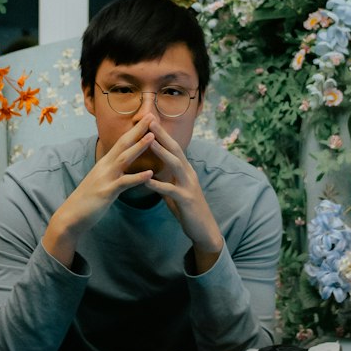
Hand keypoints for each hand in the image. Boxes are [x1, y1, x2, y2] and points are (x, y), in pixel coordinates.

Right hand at [41, 116, 156, 265]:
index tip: (147, 118)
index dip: (134, 130)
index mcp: (105, 163)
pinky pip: (124, 183)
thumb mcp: (100, 180)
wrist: (70, 216)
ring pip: (124, 159)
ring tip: (153, 137)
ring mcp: (105, 178)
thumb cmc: (87, 200)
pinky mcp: (106, 192)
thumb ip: (110, 171)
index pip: (122, 142)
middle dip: (138, 130)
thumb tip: (120, 164)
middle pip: (123, 144)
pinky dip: (137, 177)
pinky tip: (150, 174)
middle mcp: (105, 167)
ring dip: (139, 147)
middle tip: (152, 116)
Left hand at [144, 119, 223, 271]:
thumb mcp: (175, 191)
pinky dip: (158, 184)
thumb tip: (153, 172)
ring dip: (162, 152)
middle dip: (162, 135)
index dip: (162, 134)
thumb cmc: (188, 209)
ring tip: (150, 142)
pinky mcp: (186, 200)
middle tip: (150, 121)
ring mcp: (189, 186)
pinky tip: (147, 180)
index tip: (150, 120)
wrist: (204, 229)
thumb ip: (166, 180)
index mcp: (186, 170)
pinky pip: (170, 190)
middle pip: (176, 149)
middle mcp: (189, 174)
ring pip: (175, 164)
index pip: (173, 147)